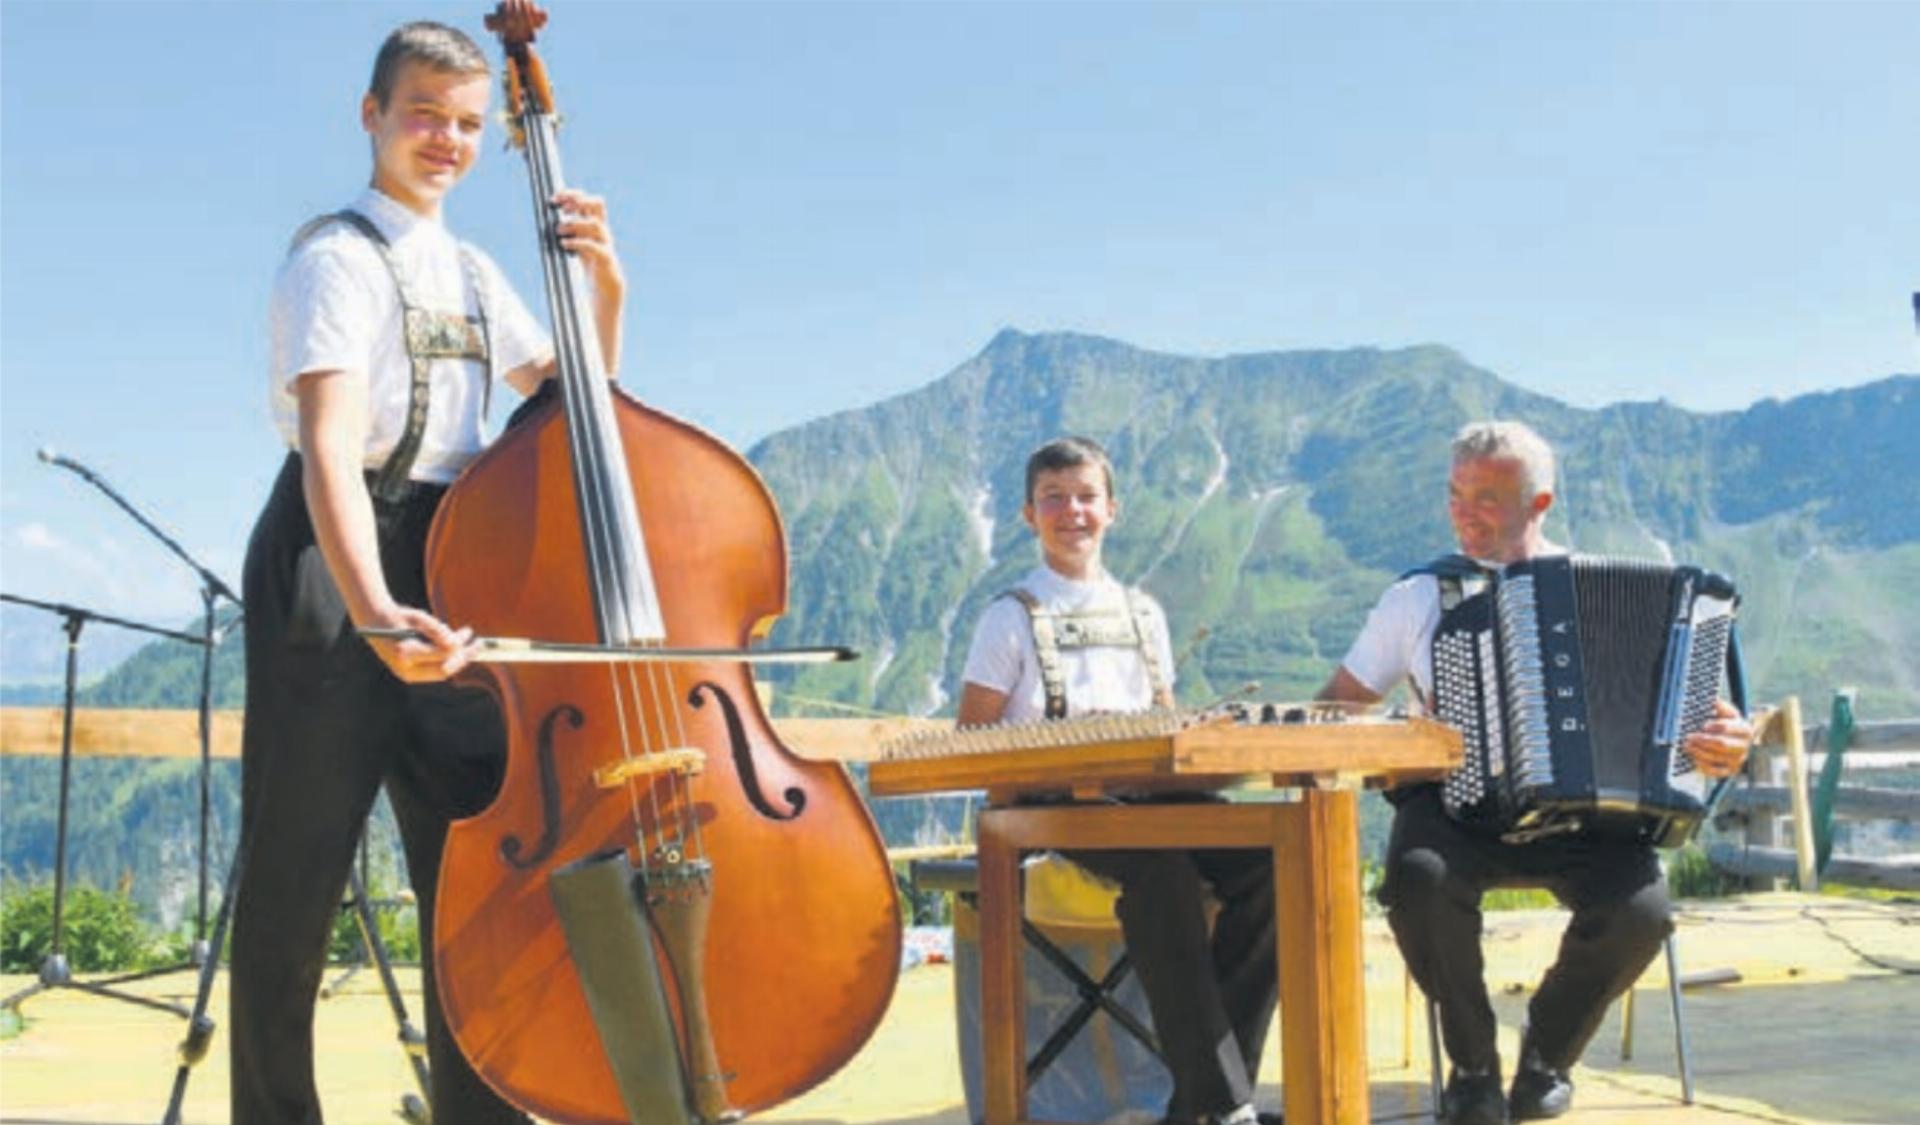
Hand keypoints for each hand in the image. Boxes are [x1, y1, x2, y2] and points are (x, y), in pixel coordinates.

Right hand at [362, 605, 478, 683]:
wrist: (373, 623)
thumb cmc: (396, 617)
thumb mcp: (416, 617)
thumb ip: (435, 629)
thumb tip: (455, 643)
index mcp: (405, 652)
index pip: (441, 656)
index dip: (459, 647)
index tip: (471, 634)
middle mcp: (405, 669)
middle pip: (444, 670)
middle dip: (464, 657)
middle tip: (479, 643)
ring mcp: (408, 675)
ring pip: (441, 672)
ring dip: (458, 658)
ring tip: (467, 638)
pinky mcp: (411, 675)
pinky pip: (435, 671)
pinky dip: (448, 659)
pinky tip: (457, 646)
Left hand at [552, 188, 623, 299]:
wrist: (605, 286)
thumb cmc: (589, 263)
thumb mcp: (577, 242)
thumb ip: (569, 230)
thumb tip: (548, 221)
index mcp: (596, 223)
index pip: (588, 200)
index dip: (572, 195)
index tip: (555, 199)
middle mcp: (602, 230)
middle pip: (597, 204)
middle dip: (578, 202)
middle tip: (562, 210)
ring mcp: (605, 242)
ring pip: (594, 224)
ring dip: (573, 224)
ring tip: (558, 230)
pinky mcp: (605, 257)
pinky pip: (593, 246)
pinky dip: (576, 242)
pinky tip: (564, 244)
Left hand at [1685, 698, 1752, 778]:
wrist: (1732, 740)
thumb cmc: (1725, 723)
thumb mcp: (1725, 712)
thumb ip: (1719, 706)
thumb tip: (1711, 700)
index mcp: (1745, 730)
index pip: (1728, 728)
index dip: (1714, 726)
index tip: (1702, 725)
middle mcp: (1744, 747)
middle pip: (1722, 744)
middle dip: (1703, 740)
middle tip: (1689, 737)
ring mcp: (1737, 761)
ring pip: (1716, 758)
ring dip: (1699, 751)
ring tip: (1687, 745)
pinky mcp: (1729, 771)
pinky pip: (1715, 771)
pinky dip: (1703, 765)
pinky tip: (1694, 758)